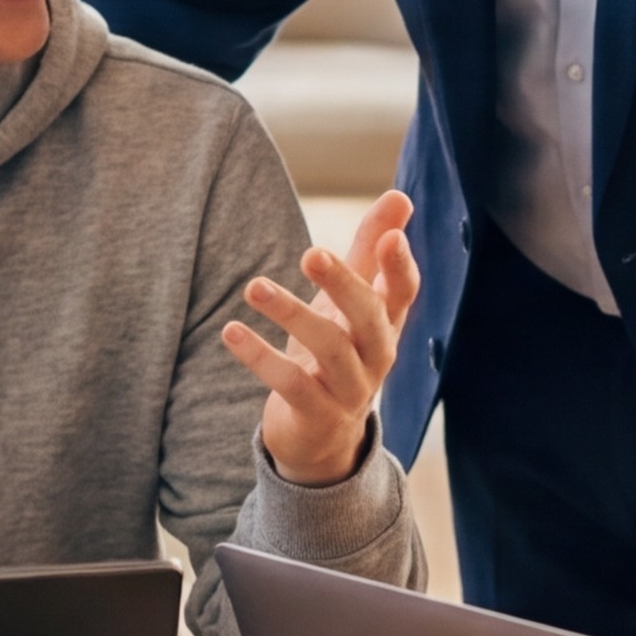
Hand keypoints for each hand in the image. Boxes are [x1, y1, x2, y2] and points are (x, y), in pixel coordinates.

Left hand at [235, 190, 417, 486]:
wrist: (321, 438)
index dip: (400, 265)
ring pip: (329, 348)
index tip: (392, 235)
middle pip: (369, 317)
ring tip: (253, 287)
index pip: (403, 292)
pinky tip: (232, 331)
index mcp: (386, 325)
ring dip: (291, 313)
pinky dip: (260, 357)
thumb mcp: (351, 303)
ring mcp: (350, 390)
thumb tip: (400, 196)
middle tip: (311, 252)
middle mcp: (376, 357)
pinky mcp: (317, 414)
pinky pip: (292, 383)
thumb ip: (371, 250)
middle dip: (343, 284)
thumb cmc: (337, 354)